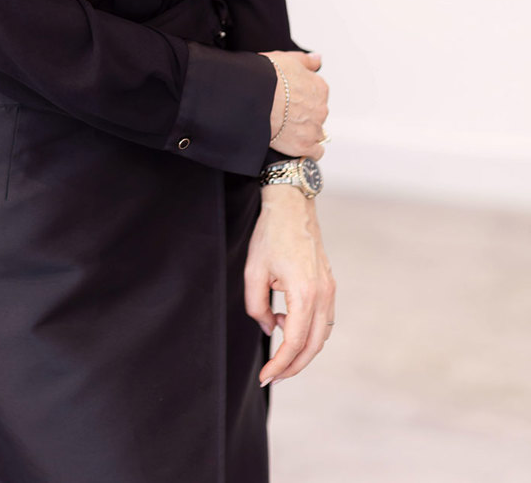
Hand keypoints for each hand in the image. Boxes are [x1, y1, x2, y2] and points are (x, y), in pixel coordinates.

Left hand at [244, 185, 335, 386]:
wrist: (292, 206)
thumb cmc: (270, 235)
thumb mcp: (253, 272)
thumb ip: (257, 307)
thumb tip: (271, 329)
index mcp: (305, 292)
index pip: (295, 342)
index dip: (280, 364)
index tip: (266, 377)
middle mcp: (323, 294)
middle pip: (314, 346)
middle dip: (293, 366)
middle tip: (273, 376)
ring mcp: (330, 289)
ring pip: (322, 335)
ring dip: (302, 350)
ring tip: (278, 349)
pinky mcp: (329, 284)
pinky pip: (323, 320)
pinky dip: (309, 331)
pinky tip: (288, 323)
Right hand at [259, 50, 328, 159]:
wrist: (254, 96)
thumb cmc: (266, 77)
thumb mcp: (287, 59)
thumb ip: (307, 61)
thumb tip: (318, 59)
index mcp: (319, 87)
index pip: (318, 94)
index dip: (303, 97)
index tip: (291, 99)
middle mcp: (321, 108)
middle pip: (317, 114)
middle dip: (305, 115)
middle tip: (284, 113)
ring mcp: (314, 128)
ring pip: (316, 133)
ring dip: (305, 132)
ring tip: (285, 129)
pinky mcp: (304, 146)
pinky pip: (314, 152)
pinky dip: (307, 150)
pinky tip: (293, 144)